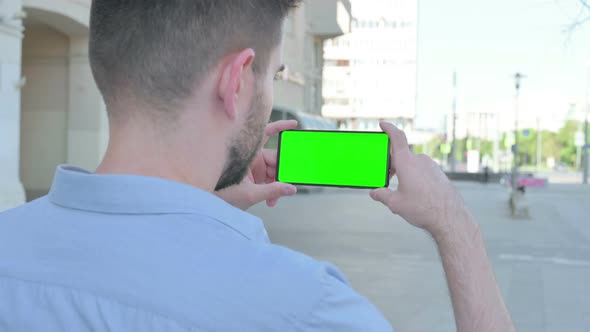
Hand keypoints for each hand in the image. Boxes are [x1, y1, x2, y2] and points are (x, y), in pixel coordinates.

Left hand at [216, 120, 297, 209]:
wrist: (210, 208)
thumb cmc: (221, 197)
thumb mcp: (248, 195)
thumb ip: (272, 191)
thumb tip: (292, 189)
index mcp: (247, 153)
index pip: (266, 134)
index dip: (280, 127)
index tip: (294, 124)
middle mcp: (251, 157)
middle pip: (275, 159)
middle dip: (282, 173)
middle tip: (289, 183)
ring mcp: (254, 168)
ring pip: (274, 172)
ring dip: (277, 186)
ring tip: (273, 200)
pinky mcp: (255, 178)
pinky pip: (270, 182)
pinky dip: (272, 191)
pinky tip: (271, 202)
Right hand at [369, 122, 465, 237]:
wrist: (450, 217)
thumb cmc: (423, 209)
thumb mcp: (396, 203)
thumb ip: (382, 195)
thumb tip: (374, 192)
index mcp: (407, 162)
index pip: (397, 138)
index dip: (389, 128)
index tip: (383, 124)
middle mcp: (420, 160)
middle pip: (402, 156)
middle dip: (392, 165)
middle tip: (387, 178)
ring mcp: (431, 166)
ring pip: (413, 165)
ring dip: (405, 172)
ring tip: (403, 192)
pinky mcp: (439, 173)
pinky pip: (423, 171)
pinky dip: (416, 177)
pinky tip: (416, 193)